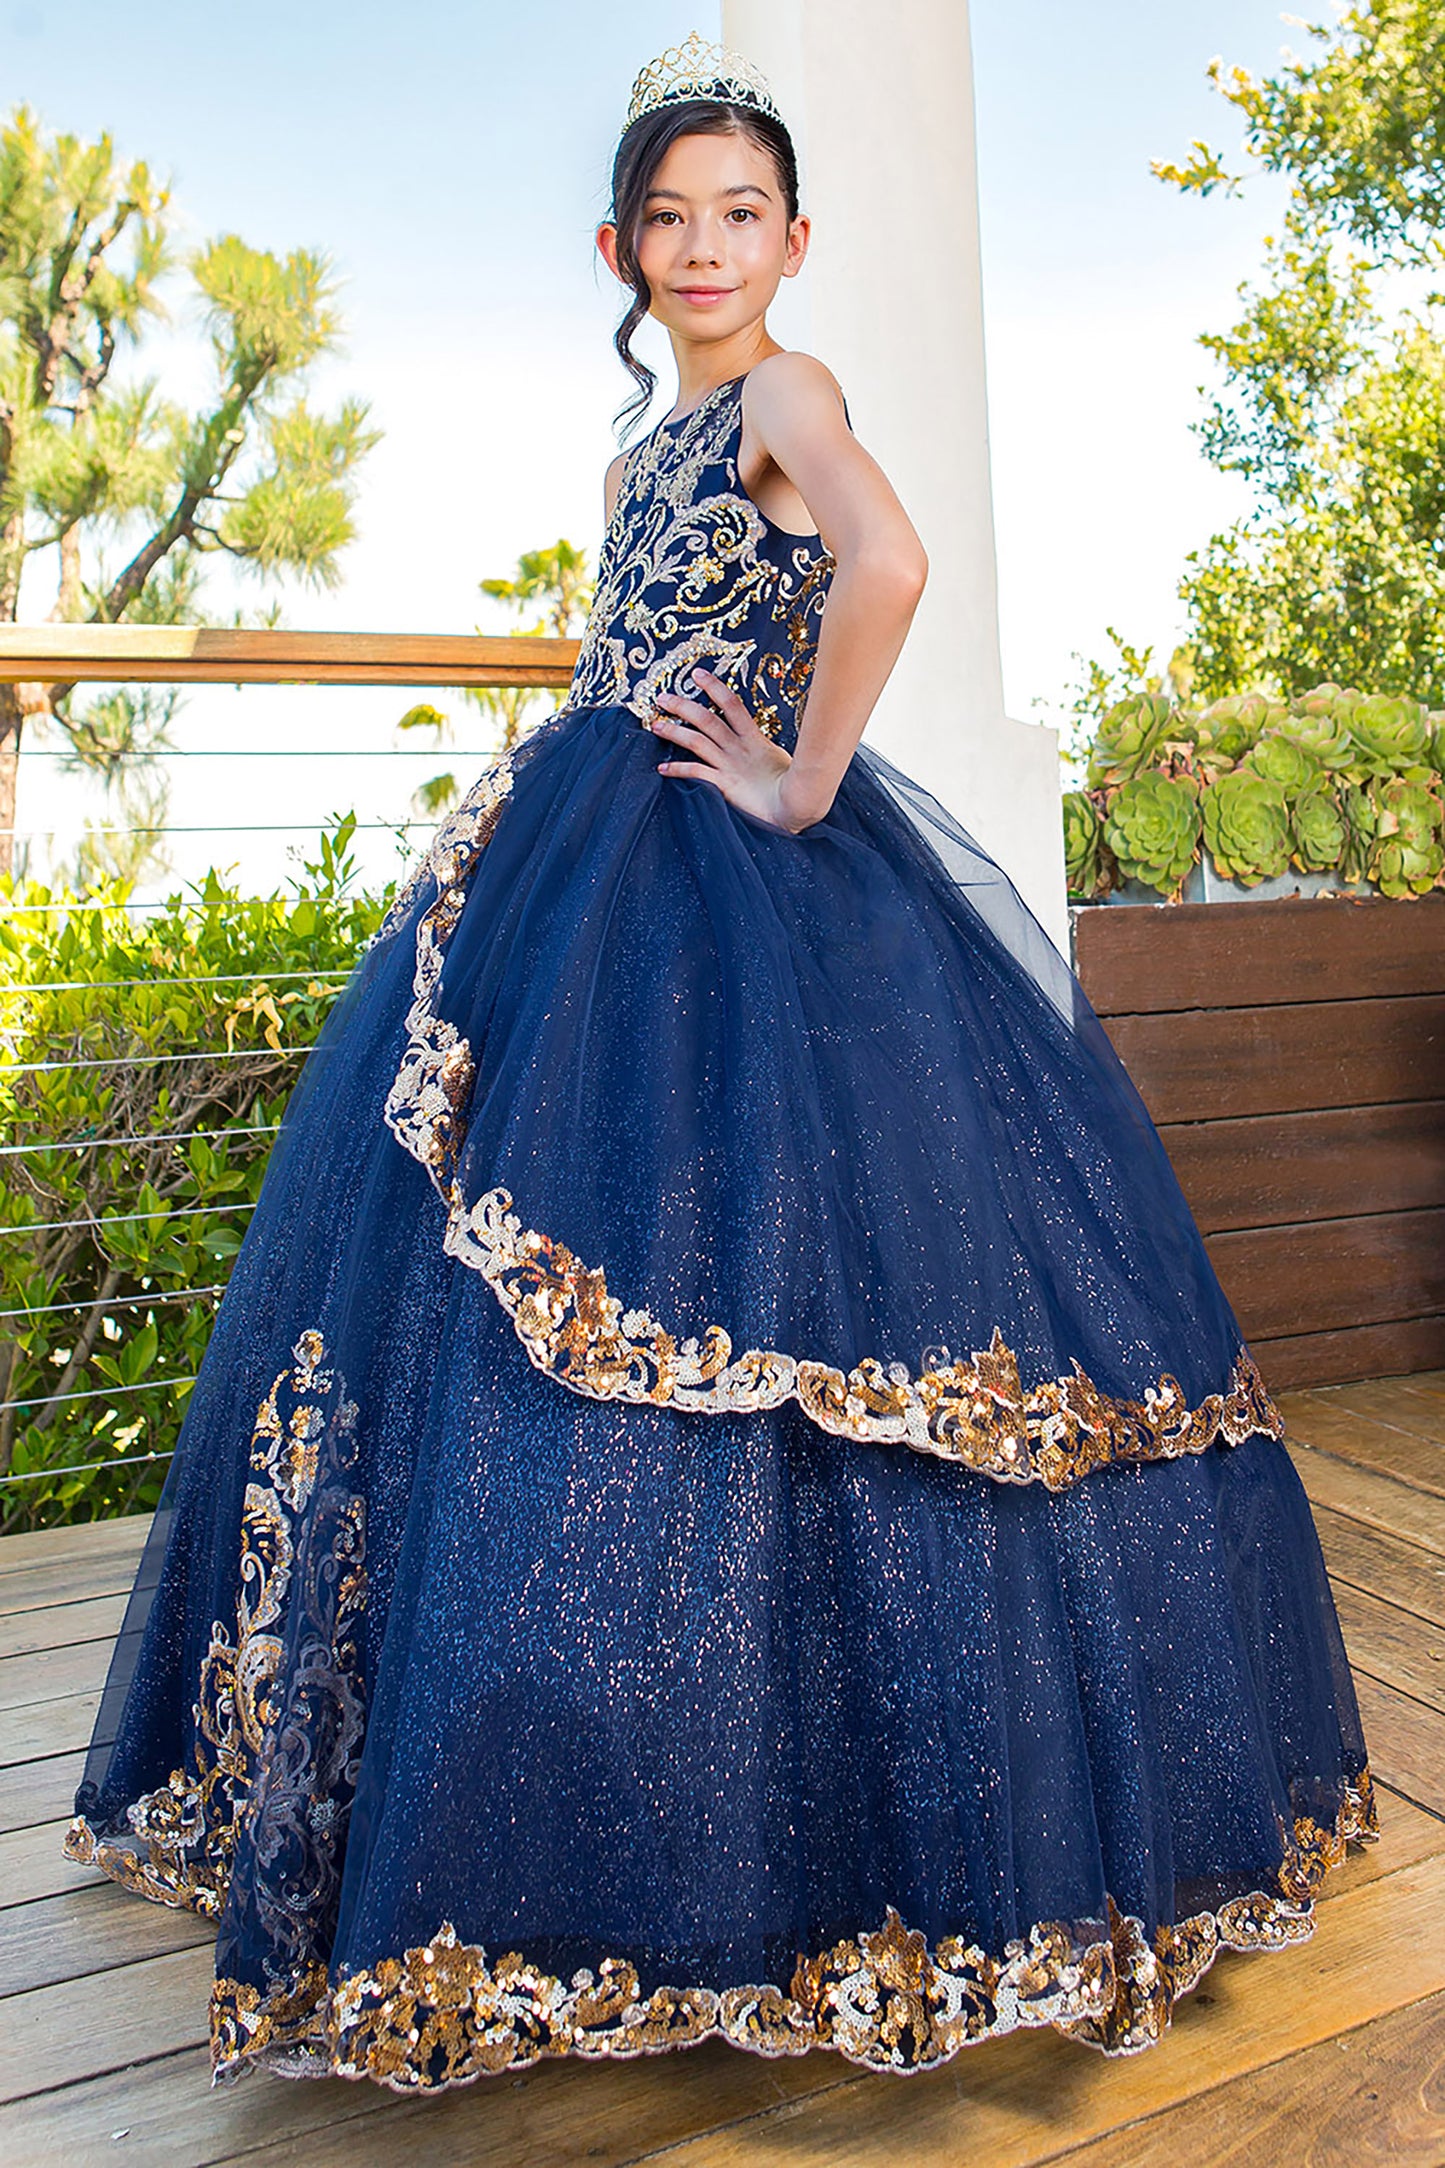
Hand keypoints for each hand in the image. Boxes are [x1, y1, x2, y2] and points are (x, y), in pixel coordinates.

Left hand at [648, 668, 828, 832]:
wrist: (796, 807)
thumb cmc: (792, 788)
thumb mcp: (778, 760)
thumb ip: (765, 749)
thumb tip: (763, 742)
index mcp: (754, 739)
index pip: (732, 704)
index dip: (714, 687)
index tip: (697, 674)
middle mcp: (738, 748)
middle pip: (706, 718)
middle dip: (682, 706)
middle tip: (662, 697)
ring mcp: (730, 765)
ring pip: (696, 741)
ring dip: (674, 731)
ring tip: (655, 725)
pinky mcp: (724, 784)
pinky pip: (696, 772)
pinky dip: (677, 769)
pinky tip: (662, 768)